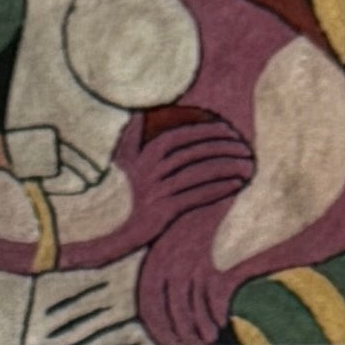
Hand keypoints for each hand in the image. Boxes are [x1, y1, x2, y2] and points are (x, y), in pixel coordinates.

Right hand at [114, 106, 258, 344]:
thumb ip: (131, 136)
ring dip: (227, 166)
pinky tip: (235, 185)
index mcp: (143, 154)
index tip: (228, 130)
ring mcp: (157, 193)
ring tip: (247, 164)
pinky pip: (197, 196)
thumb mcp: (118, 161)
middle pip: (195, 152)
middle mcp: (150, 171)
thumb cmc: (113, 195)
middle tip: (244, 146)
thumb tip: (140, 114)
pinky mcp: (163, 214)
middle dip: (223, 146)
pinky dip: (219, 188)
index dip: (208, 130)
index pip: (182, 135)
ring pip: (199, 173)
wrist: (96, 230)